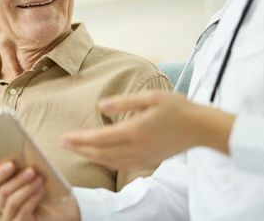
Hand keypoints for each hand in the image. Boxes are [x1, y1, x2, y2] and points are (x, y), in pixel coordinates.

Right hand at [0, 161, 79, 220]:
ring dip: (26, 189)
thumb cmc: (46, 188)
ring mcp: (9, 215)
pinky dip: (32, 199)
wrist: (60, 207)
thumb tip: (23, 152)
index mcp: (1, 187)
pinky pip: (22, 212)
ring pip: (11, 201)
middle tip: (31, 170)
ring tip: (39, 179)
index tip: (11, 163)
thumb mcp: (36, 175)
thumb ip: (27, 165)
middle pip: (1, 190)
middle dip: (17, 179)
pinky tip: (41, 191)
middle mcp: (2, 202)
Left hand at [62, 91, 234, 170]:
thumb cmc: (177, 108)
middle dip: (80, 149)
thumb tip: (101, 107)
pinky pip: (121, 165)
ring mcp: (142, 156)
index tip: (64, 137)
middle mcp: (136, 147)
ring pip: (110, 161)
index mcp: (135, 131)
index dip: (80, 139)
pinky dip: (106, 162)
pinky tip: (100, 157)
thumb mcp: (150, 97)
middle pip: (101, 153)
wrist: (201, 128)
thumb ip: (123, 102)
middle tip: (62, 144)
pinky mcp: (148, 160)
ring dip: (91, 157)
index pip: (100, 139)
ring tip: (76, 150)